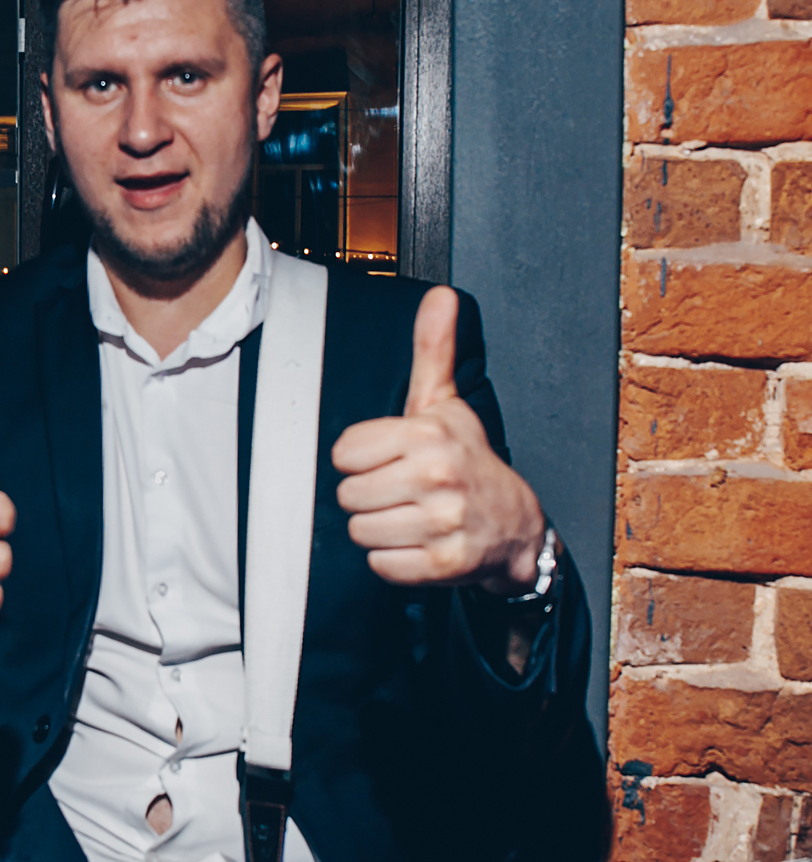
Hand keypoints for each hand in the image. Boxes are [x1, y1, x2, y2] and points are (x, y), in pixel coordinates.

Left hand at [331, 287, 544, 592]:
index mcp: (428, 435)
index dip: (360, 459)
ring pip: (361, 532)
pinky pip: (381, 565)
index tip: (387, 460)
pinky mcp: (443, 564)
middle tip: (398, 492)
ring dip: (379, 529)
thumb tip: (439, 295)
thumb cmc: (469, 460)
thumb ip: (432, 352)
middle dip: (368, 496)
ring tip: (408, 516)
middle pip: (348, 496)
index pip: (345, 453)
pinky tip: (416, 542)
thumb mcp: (446, 404)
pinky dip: (393, 560)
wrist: (516, 524)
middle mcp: (437, 477)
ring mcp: (442, 523)